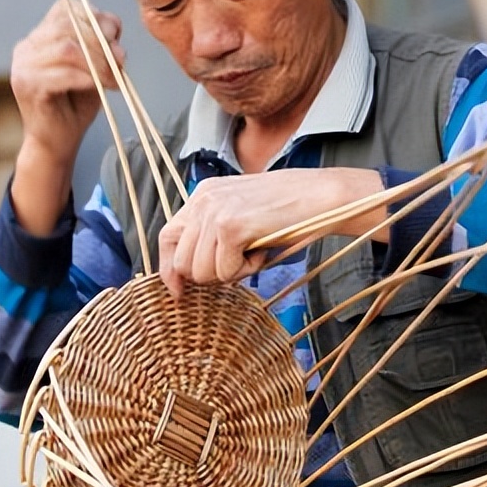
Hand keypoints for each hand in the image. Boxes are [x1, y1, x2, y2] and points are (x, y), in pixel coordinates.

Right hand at [10, 0, 123, 234]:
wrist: (56, 143)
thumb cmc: (75, 105)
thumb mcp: (95, 67)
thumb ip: (103, 45)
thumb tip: (114, 33)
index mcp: (40, 36)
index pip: (66, 7)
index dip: (95, 16)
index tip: (115, 35)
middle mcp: (27, 46)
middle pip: (68, 25)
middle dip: (101, 41)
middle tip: (121, 61)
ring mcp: (23, 65)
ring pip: (67, 47)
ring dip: (99, 61)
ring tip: (114, 77)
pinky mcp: (27, 85)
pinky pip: (64, 72)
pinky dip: (89, 77)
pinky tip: (102, 86)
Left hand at [157, 168, 387, 296]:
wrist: (320, 197)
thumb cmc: (287, 212)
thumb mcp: (241, 216)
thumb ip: (212, 236)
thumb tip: (185, 275)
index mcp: (203, 195)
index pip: (167, 237)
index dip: (169, 269)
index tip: (179, 291)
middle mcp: (203, 200)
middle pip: (181, 261)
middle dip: (207, 276)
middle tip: (238, 264)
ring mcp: (215, 212)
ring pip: (201, 272)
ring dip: (230, 273)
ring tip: (253, 253)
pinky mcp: (230, 226)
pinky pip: (225, 272)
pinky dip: (246, 271)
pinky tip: (262, 251)